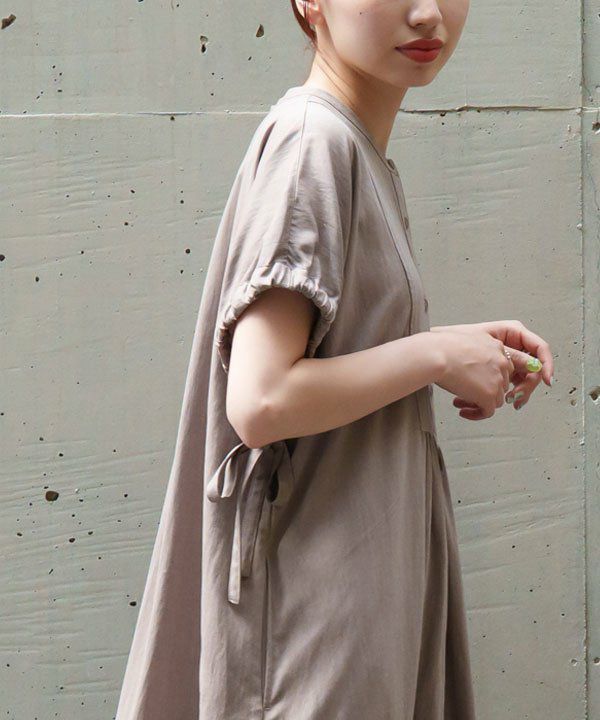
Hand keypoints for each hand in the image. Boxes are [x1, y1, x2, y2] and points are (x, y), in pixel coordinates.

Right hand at [431, 320, 553, 419]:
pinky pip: (488, 411)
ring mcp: (497, 379)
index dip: (496, 376)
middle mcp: (502, 362)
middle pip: (502, 384)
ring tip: (462, 403)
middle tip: (468, 394)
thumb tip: (471, 363)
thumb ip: (477, 350)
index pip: (508, 364)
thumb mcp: (467, 338)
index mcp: (497, 347)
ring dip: (480, 404)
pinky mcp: (489, 394)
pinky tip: (464, 411)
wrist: (438, 354)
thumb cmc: (444, 346)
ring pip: (496, 399)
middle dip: (486, 391)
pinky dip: (476, 414)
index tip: (487, 383)